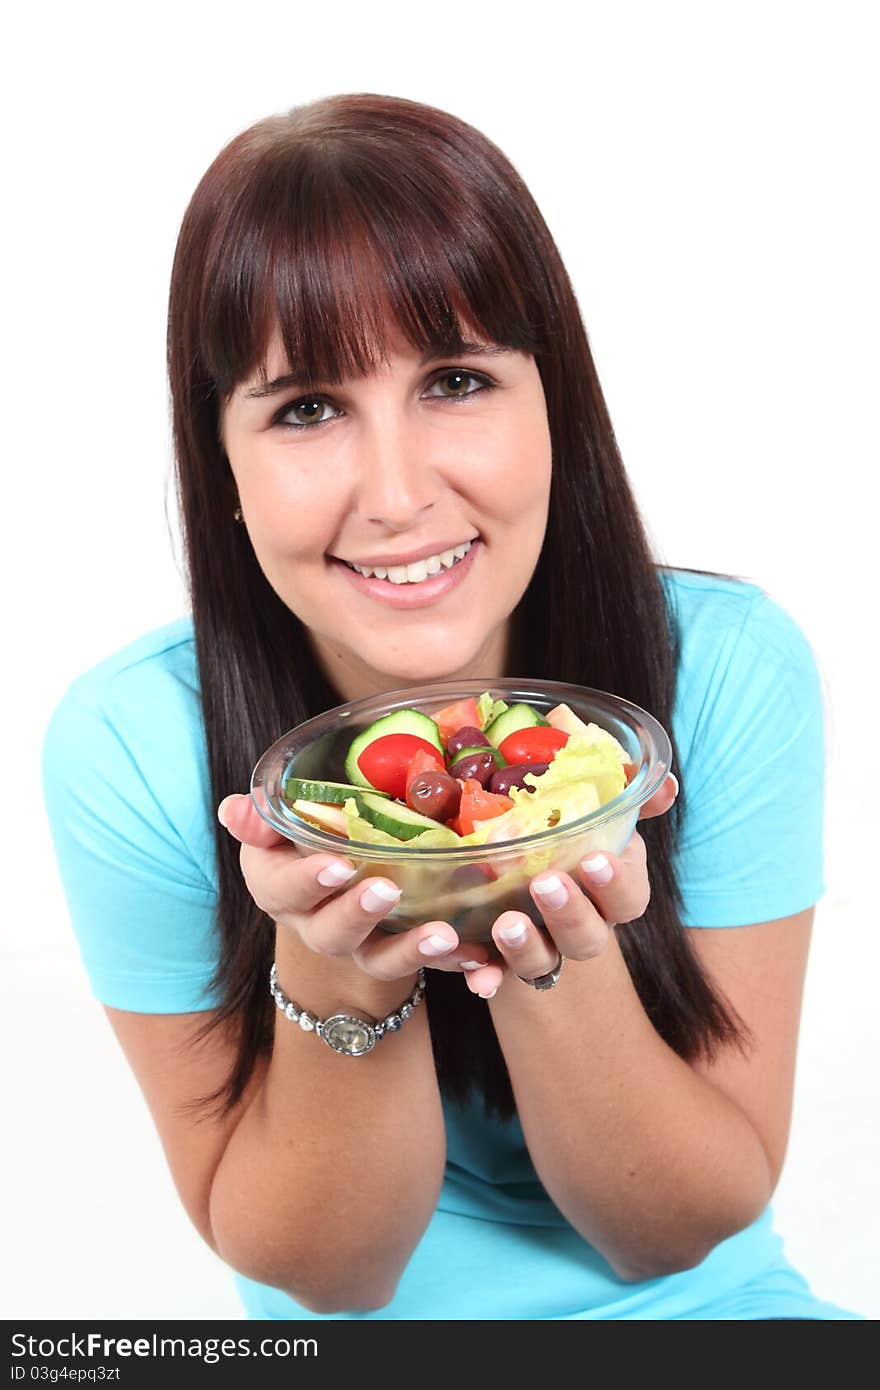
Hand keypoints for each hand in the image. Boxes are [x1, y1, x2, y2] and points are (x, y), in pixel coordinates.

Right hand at [217, 793, 494, 988]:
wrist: (332, 880)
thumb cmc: (303, 842)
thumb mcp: (276, 827)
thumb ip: (258, 820)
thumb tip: (232, 809)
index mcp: (281, 890)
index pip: (284, 890)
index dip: (307, 881)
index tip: (336, 864)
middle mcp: (317, 926)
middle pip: (331, 934)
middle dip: (358, 914)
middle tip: (387, 891)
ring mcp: (362, 946)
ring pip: (380, 960)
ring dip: (411, 951)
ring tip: (443, 934)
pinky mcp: (402, 953)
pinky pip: (429, 967)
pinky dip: (455, 964)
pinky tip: (481, 957)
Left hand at [462, 773, 680, 997]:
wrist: (520, 856)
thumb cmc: (567, 828)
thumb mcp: (594, 807)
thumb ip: (624, 795)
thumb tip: (666, 785)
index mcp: (610, 891)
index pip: (629, 899)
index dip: (615, 884)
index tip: (594, 859)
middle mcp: (583, 925)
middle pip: (588, 938)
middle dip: (569, 913)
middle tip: (544, 883)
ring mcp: (544, 946)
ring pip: (544, 962)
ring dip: (527, 948)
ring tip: (507, 924)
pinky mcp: (503, 957)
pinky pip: (497, 976)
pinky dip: (488, 978)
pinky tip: (478, 979)